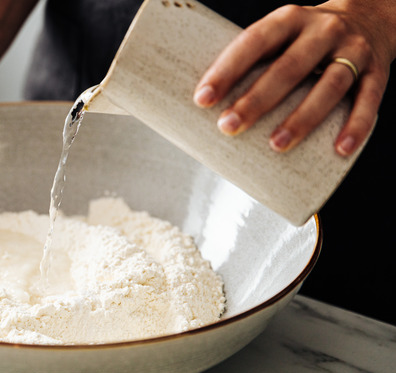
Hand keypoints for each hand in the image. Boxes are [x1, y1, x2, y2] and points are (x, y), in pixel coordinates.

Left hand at [194, 1, 395, 155]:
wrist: (371, 15)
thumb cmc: (306, 38)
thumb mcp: (281, 34)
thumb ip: (253, 60)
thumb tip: (206, 104)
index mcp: (289, 19)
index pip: (254, 42)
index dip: (227, 70)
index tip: (202, 99)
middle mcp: (323, 30)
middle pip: (288, 67)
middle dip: (257, 100)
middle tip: (229, 126)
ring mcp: (353, 50)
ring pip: (328, 86)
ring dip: (302, 118)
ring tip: (276, 144)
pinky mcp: (378, 70)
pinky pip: (369, 99)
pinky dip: (356, 125)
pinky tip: (340, 149)